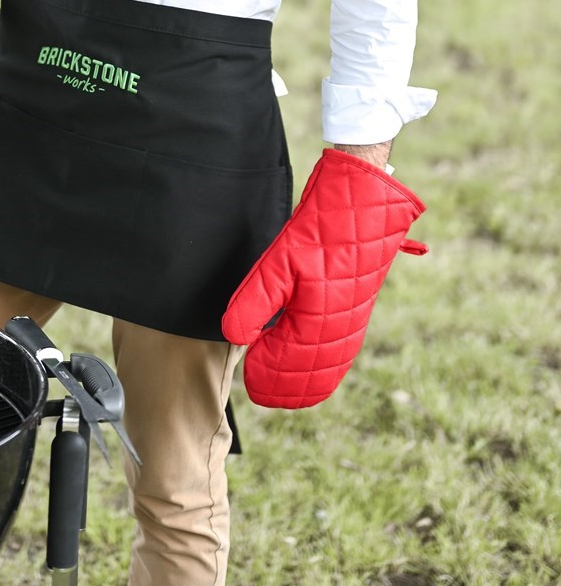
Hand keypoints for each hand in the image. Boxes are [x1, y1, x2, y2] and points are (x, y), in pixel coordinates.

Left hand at [221, 149, 426, 408]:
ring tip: (284, 394)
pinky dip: (325, 368)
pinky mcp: (356, 311)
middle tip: (260, 394)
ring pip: (330, 366)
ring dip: (307, 382)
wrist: (364, 206)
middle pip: (312, 375)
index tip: (248, 381)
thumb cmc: (320, 233)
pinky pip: (341, 352)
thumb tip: (236, 338)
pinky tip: (315, 370)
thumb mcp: (277, 265)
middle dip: (286, 388)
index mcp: (319, 325)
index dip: (266, 376)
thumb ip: (254, 304)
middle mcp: (340, 331)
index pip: (288, 367)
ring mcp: (352, 322)